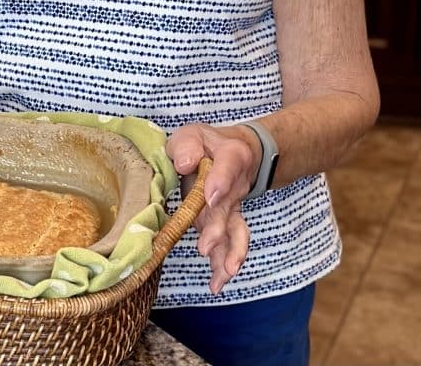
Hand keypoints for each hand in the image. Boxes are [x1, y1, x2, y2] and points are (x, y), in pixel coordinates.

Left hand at [167, 122, 256, 293]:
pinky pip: (229, 246)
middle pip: (229, 208)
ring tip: (222, 276)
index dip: (219, 182)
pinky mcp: (225, 223)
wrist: (227, 151)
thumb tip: (184, 163)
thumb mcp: (192, 134)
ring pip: (236, 233)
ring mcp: (232, 207)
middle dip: (218, 230)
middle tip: (204, 247)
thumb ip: (187, 145)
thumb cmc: (204, 143)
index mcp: (230, 156)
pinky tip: (216, 284)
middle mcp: (236, 186)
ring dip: (229, 254)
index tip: (211, 197)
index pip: (227, 167)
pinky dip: (224, 266)